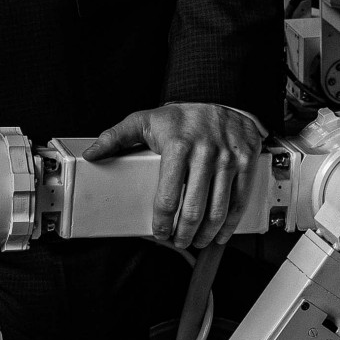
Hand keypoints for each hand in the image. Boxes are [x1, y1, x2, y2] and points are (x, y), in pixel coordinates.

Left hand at [85, 103, 263, 249]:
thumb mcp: (145, 120)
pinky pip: (240, 200)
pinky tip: (221, 232)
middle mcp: (205, 153)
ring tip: (197, 240)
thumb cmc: (182, 117)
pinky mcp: (247, 162)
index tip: (159, 232)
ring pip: (218, 209)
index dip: (162, 222)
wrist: (222, 98)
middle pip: (193, 209)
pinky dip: (231, 223)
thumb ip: (116, 137)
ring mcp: (228, 159)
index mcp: (178, 146)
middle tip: (178, 241)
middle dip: (184, 233)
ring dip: (206, 233)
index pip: (167, 197)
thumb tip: (92, 153)